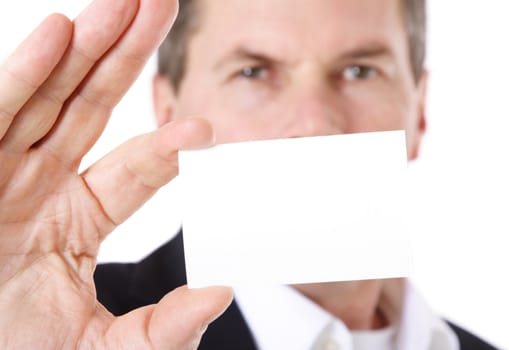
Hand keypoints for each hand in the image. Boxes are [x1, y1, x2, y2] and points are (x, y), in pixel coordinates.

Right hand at [0, 0, 231, 348]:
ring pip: (49, 98)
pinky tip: (59, 34)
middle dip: (125, 58)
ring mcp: (0, 173)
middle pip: (91, 110)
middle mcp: (40, 185)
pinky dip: (24, 75)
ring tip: (122, 4)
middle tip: (160, 8)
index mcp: (77, 219)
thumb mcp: (102, 348)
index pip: (132, 172)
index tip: (205, 132)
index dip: (166, 148)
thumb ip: (162, 328)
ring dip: (85, 48)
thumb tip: (220, 296)